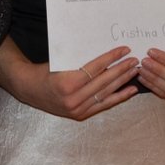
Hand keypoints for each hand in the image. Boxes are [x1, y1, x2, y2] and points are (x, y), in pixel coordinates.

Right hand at [17, 45, 139, 120]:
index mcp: (68, 82)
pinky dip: (118, 97)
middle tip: (135, 60)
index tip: (124, 50)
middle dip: (122, 69)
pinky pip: (104, 105)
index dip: (112, 58)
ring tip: (135, 71)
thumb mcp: (61, 62)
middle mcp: (73, 98)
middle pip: (104, 80)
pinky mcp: (80, 115)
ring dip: (123, 81)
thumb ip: (81, 61)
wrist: (29, 89)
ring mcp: (78, 109)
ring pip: (106, 93)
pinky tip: (131, 90)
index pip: (96, 67)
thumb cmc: (44, 71)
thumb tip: (107, 55)